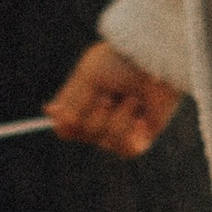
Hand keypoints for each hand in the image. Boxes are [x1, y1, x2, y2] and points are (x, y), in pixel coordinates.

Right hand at [46, 39, 180, 158]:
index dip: (62, 121)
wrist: (155, 62)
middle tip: (109, 95)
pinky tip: (141, 118)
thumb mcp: (88, 75)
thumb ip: (71, 99)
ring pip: (103, 140)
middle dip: (94, 112)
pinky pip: (125, 150)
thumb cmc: (122, 62)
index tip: (60, 110)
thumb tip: (55, 119)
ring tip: (132, 99)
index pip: (65, 127)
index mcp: (86, 103)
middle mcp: (100, 119)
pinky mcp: (141, 139)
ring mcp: (120, 131)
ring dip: (116, 117)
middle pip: (80, 133)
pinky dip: (131, 130)